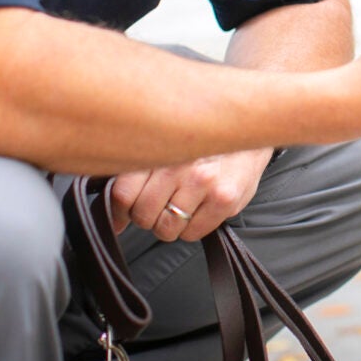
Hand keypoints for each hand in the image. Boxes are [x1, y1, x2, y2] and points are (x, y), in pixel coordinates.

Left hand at [108, 147, 272, 241]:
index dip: (117, 210)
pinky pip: (191, 234)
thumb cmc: (203, 138)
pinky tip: (199, 208)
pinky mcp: (225, 200)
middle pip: (142, 214)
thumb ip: (138, 165)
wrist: (250, 126)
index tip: (121, 214)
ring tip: (180, 205)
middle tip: (157, 205)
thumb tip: (110, 205)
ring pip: (165, 228)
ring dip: (168, 224)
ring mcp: (204, 183)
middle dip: (146, 216)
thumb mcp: (167, 141)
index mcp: (159, 147)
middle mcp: (180, 164)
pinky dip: (191, 228)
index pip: (122, 193)